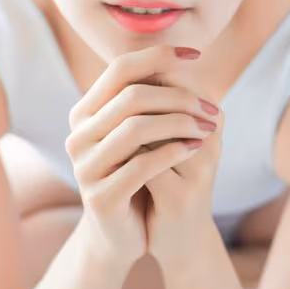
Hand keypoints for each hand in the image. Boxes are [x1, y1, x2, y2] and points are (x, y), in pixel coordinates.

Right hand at [64, 44, 216, 267]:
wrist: (121, 234)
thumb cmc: (135, 175)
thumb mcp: (139, 134)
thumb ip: (148, 99)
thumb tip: (180, 55)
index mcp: (85, 112)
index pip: (121, 68)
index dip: (159, 55)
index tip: (197, 53)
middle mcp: (78, 135)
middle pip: (132, 97)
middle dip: (179, 97)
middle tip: (211, 108)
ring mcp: (84, 167)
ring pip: (135, 129)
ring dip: (179, 124)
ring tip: (208, 130)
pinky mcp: (100, 197)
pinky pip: (140, 166)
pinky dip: (172, 153)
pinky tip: (195, 150)